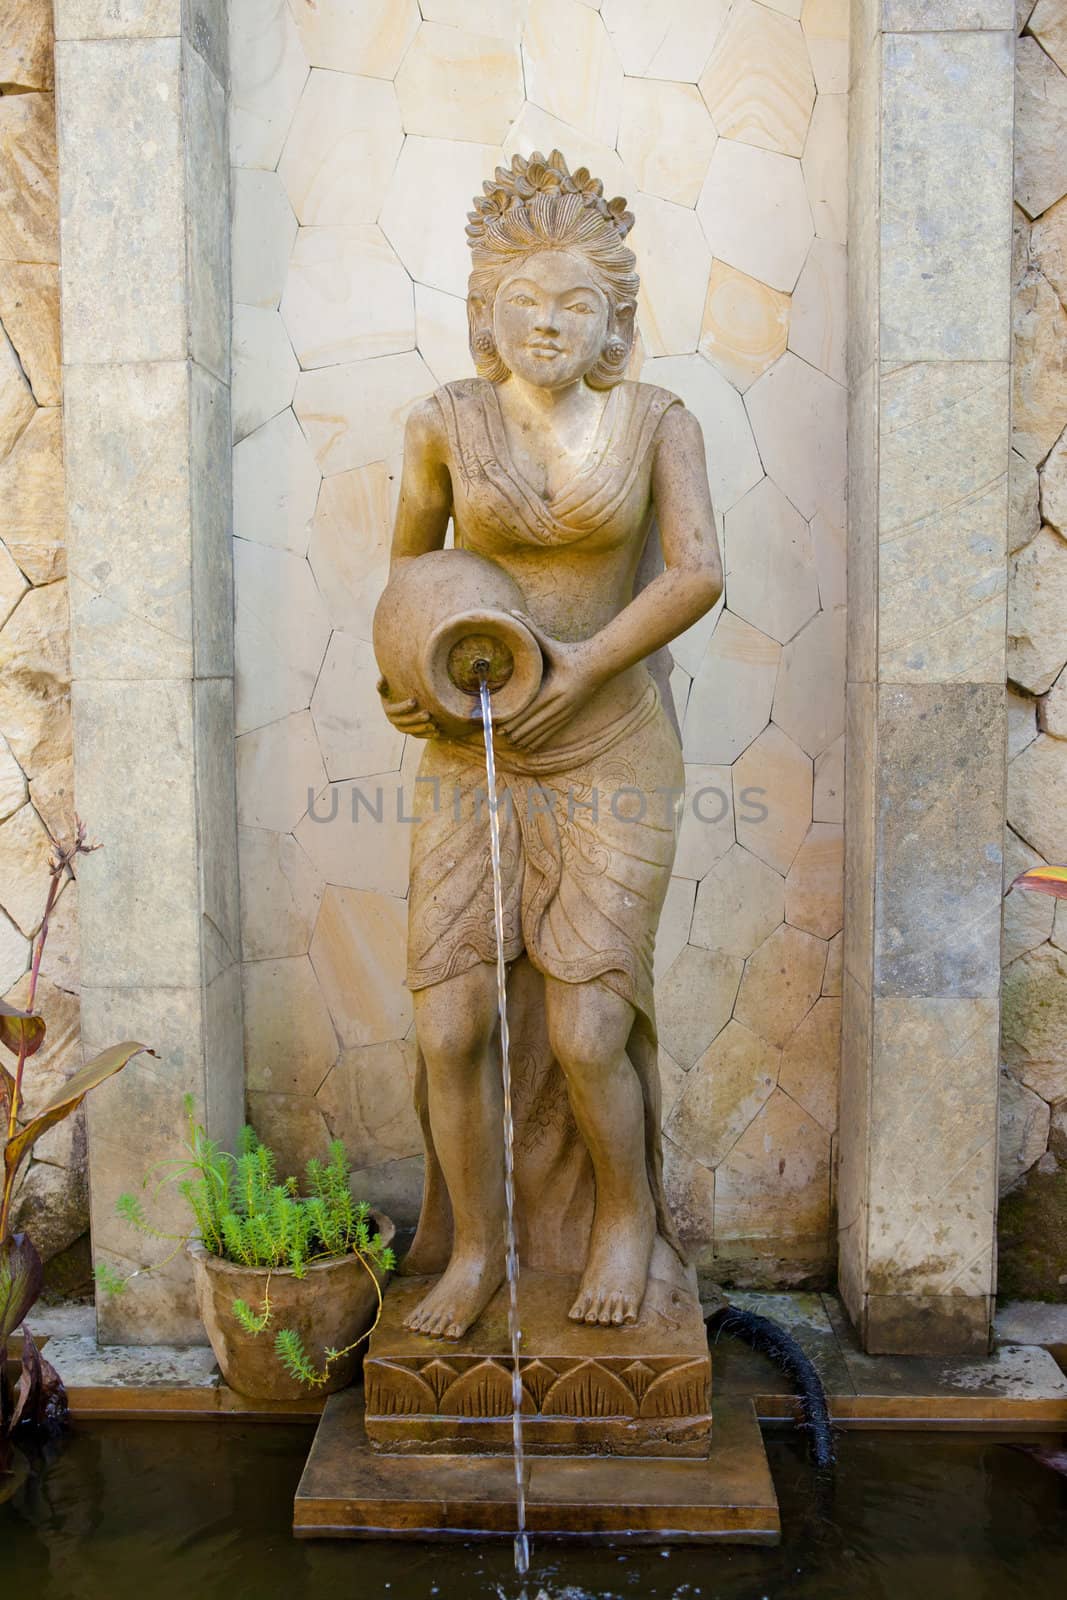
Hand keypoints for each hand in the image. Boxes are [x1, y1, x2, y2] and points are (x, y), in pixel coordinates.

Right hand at [377, 677, 438, 738]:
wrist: (404, 698)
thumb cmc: (397, 687)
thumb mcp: (390, 685)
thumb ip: (385, 683)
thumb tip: (382, 677)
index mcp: (388, 708)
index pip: (394, 710)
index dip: (403, 707)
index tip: (414, 701)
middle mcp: (393, 719)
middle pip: (403, 722)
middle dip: (415, 719)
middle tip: (428, 714)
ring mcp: (401, 727)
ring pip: (411, 731)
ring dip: (422, 729)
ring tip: (434, 725)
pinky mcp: (410, 732)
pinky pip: (418, 735)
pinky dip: (427, 735)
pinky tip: (437, 732)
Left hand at [500, 613, 602, 751]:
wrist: (598, 664)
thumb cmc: (570, 652)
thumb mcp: (551, 643)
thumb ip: (531, 629)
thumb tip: (511, 612)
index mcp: (554, 688)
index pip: (531, 707)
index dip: (515, 718)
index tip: (501, 724)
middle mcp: (560, 703)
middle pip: (535, 722)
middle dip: (517, 730)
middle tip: (500, 736)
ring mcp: (566, 711)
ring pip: (543, 730)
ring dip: (527, 737)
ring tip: (512, 743)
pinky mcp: (570, 714)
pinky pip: (553, 731)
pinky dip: (540, 739)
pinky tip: (529, 746)